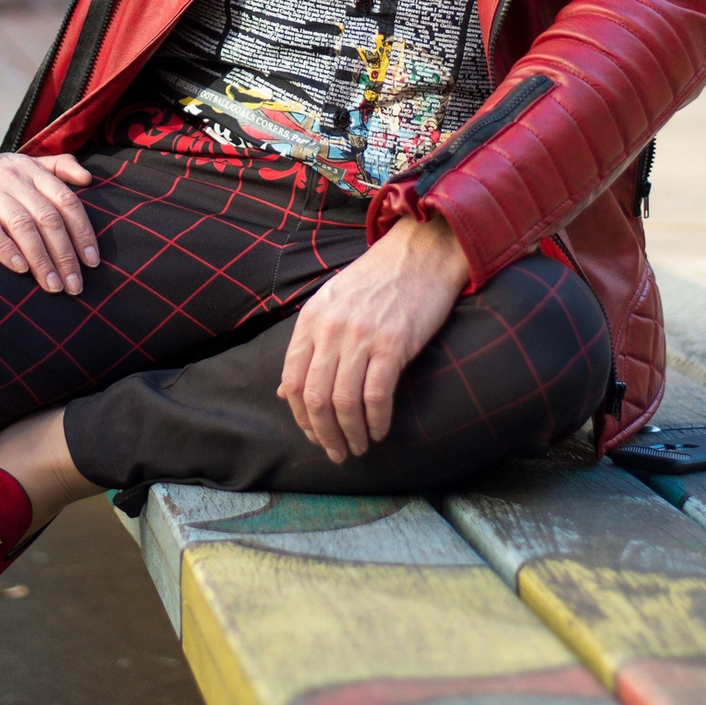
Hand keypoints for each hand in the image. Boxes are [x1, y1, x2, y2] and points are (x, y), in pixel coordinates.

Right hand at [0, 153, 97, 290]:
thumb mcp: (18, 168)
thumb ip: (54, 168)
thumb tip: (88, 178)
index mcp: (29, 168)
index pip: (66, 201)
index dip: (83, 232)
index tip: (92, 262)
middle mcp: (11, 175)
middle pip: (48, 217)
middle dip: (65, 255)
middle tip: (75, 285)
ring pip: (23, 225)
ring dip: (41, 259)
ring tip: (52, 286)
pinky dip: (6, 249)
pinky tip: (19, 269)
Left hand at [279, 214, 469, 463]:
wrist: (421, 252)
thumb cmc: (377, 280)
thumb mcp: (331, 303)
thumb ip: (309, 345)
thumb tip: (284, 393)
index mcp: (311, 319)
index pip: (292, 379)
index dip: (300, 415)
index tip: (313, 433)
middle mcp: (331, 329)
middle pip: (315, 397)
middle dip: (322, 434)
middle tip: (336, 452)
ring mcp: (361, 336)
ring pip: (343, 402)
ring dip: (350, 434)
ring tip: (359, 447)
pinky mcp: (393, 344)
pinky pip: (376, 396)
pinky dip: (377, 421)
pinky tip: (380, 431)